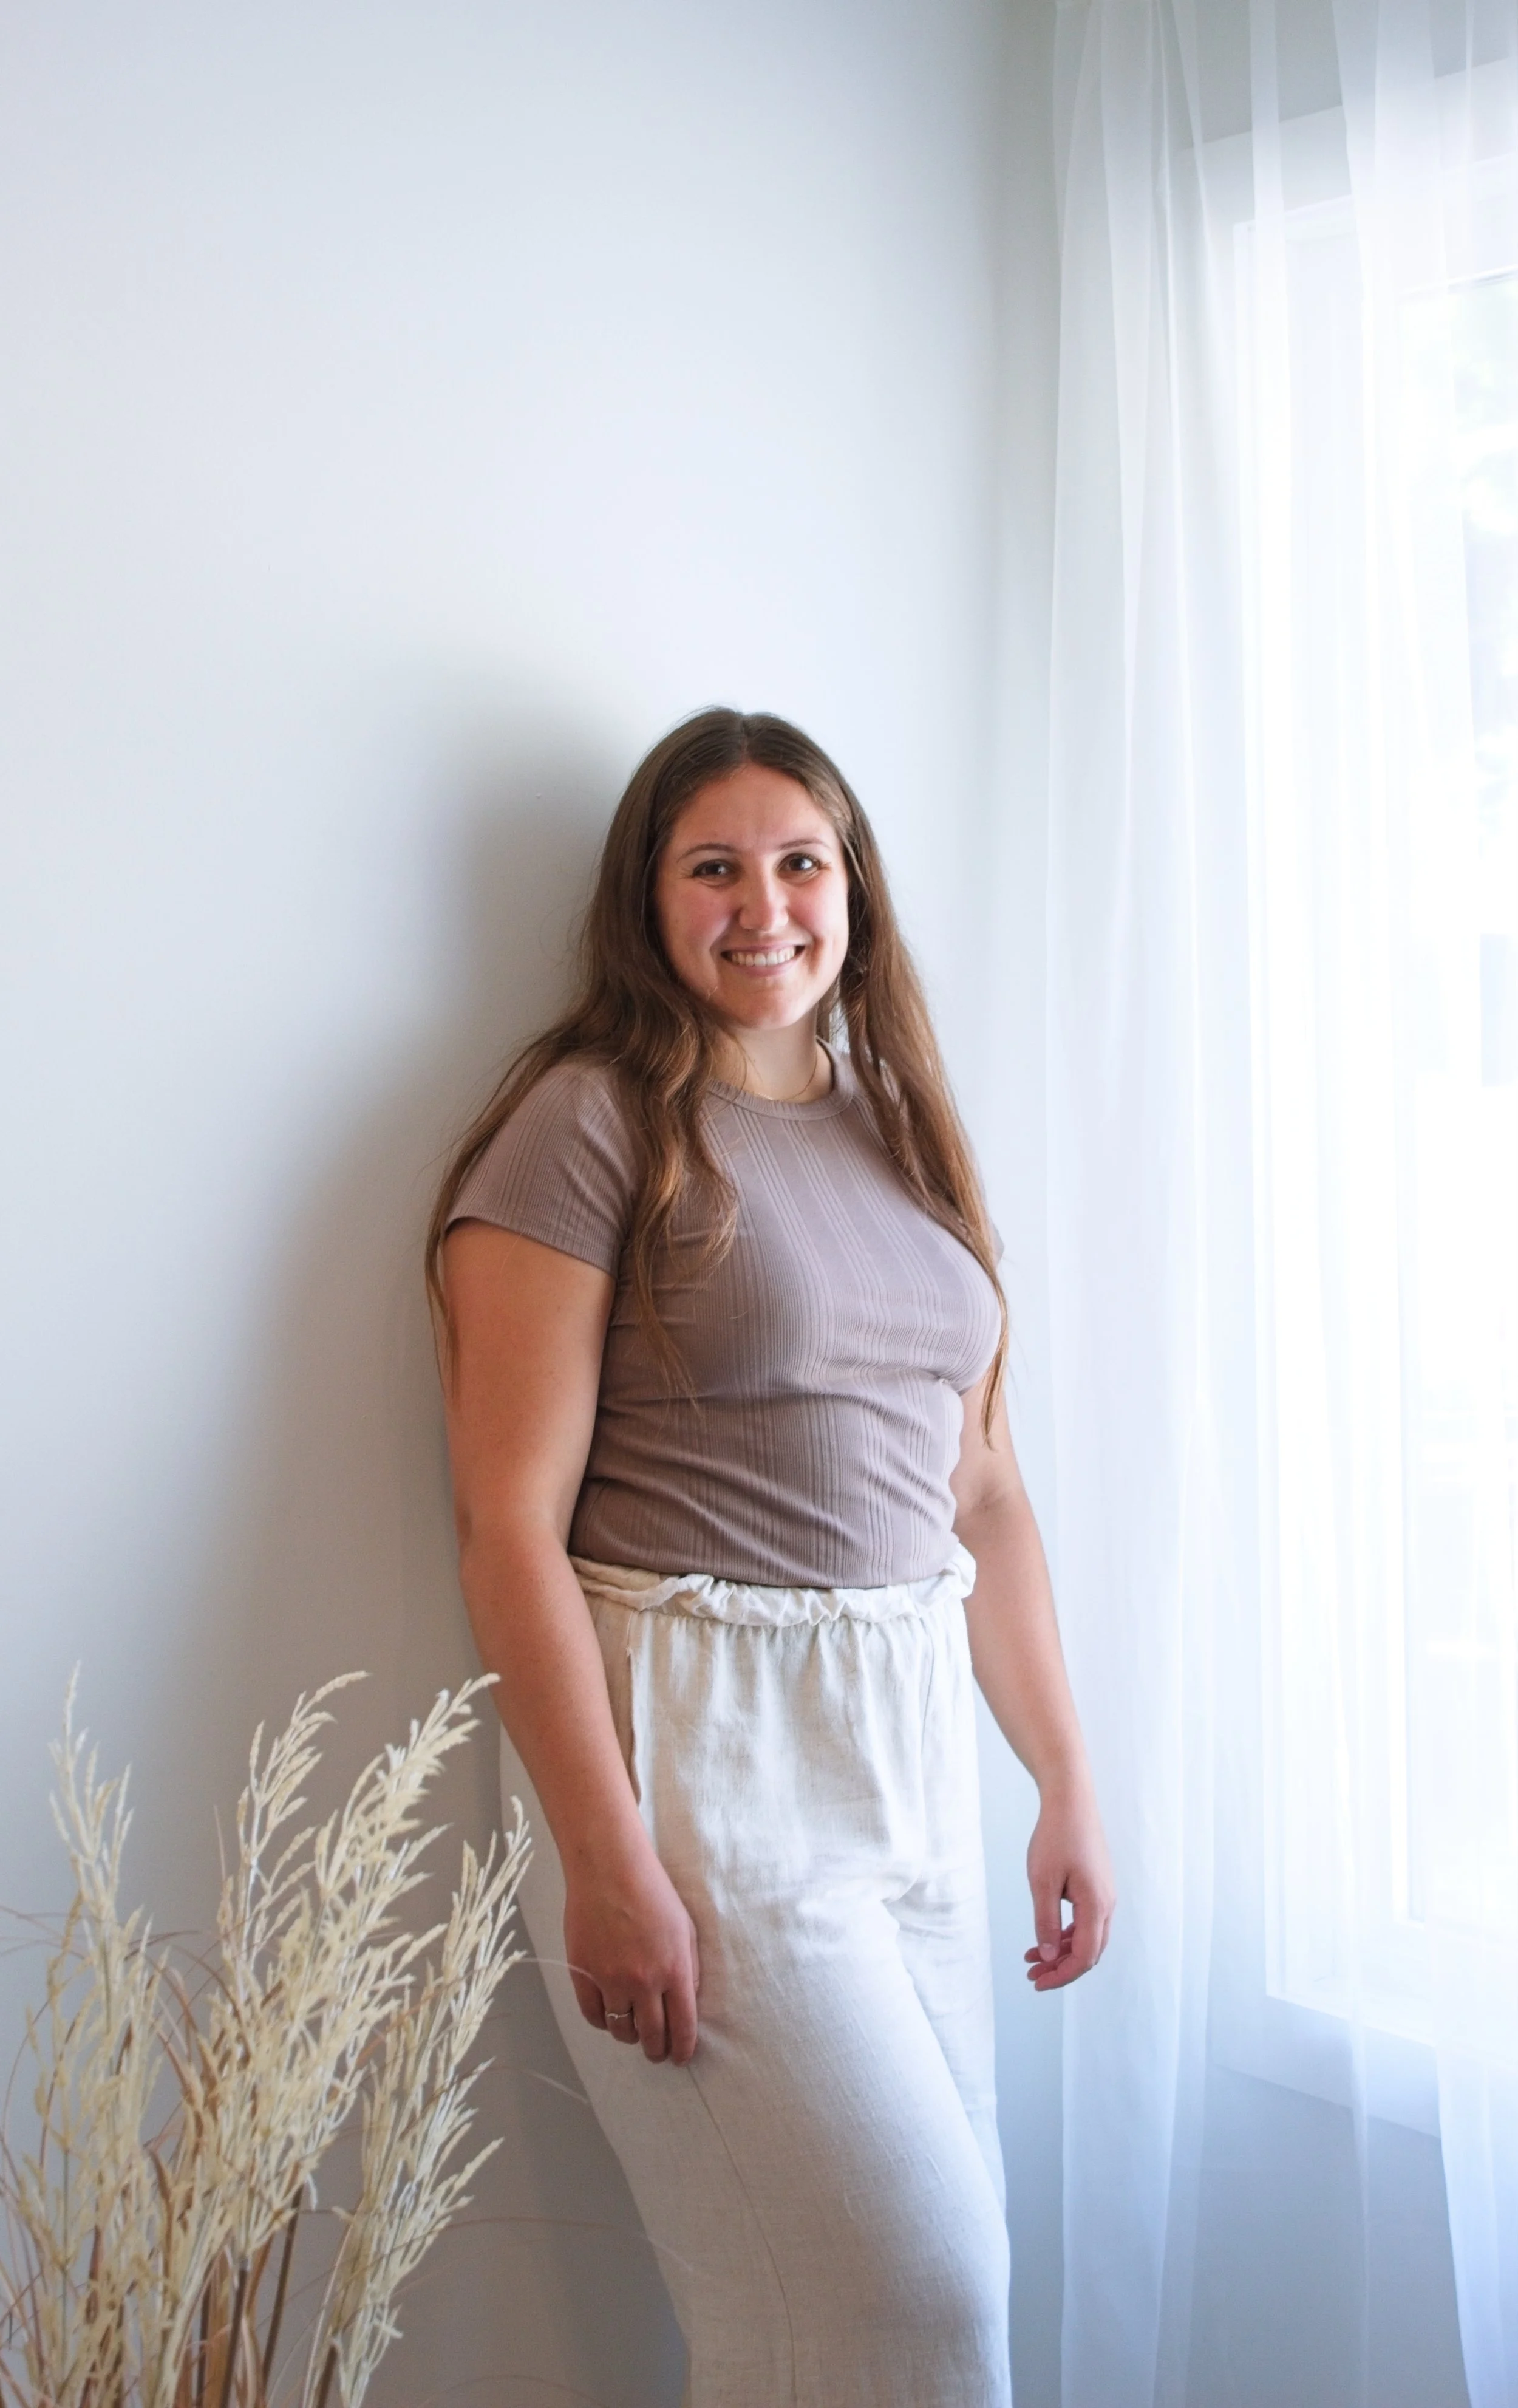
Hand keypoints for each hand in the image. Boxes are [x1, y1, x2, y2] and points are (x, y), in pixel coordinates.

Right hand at [563, 1841, 701, 2064]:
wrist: (609, 1867)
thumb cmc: (653, 1892)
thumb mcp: (686, 1929)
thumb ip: (689, 1970)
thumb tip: (687, 2003)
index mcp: (674, 1969)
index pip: (682, 2027)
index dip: (683, 2049)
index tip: (681, 2057)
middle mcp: (643, 1981)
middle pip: (651, 2037)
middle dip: (657, 2051)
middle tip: (657, 2052)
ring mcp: (610, 1979)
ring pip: (620, 2030)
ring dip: (629, 2036)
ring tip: (633, 2031)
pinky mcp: (583, 1973)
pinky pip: (593, 2016)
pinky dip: (603, 2023)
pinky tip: (610, 2016)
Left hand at [1023, 1781, 1115, 1991]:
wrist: (1071, 1801)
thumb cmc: (1055, 1837)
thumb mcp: (1042, 1881)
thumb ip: (1045, 1921)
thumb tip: (1048, 1956)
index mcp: (1096, 1905)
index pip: (1084, 1956)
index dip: (1061, 1975)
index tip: (1037, 1982)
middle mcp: (1106, 1904)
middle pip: (1089, 1952)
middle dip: (1061, 1968)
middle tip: (1032, 1974)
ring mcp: (1105, 1895)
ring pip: (1087, 1937)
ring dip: (1062, 1951)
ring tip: (1032, 1957)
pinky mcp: (1098, 1886)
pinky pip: (1086, 1921)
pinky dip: (1066, 1933)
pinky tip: (1046, 1936)